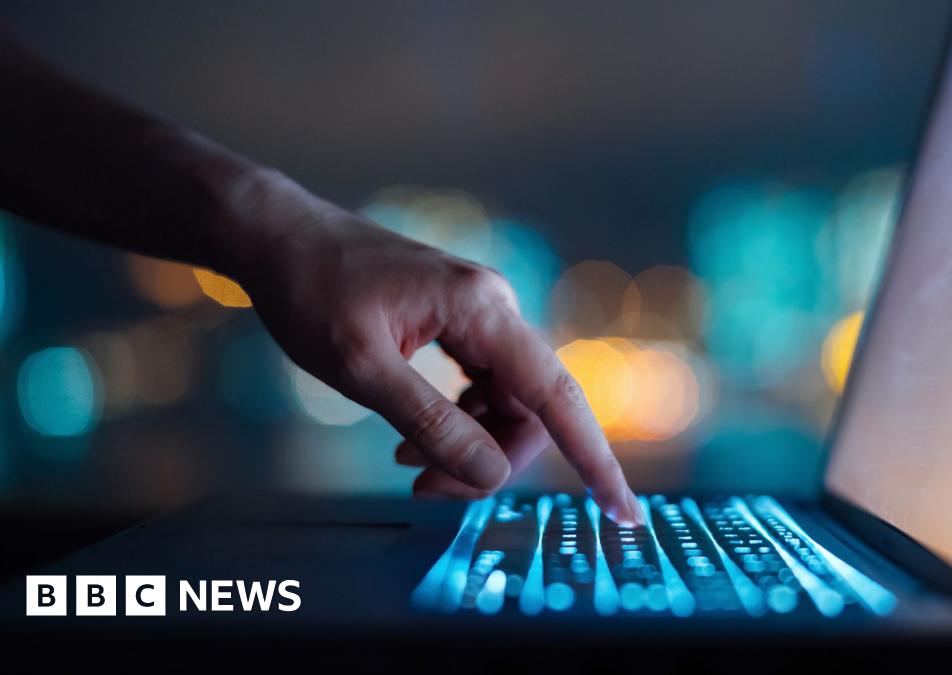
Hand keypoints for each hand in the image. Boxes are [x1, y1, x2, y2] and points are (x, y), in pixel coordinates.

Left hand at [233, 181, 643, 526]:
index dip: (594, 459)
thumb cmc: (311, 291)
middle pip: (529, 407)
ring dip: (469, 443)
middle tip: (427, 488)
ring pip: (505, 401)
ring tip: (408, 461)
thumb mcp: (362, 368)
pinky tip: (413, 436)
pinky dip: (457, 420)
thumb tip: (491, 473)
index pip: (556, 396)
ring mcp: (478, 313)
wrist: (279, 237)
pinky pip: (481, 385)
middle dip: (490, 458)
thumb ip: (431, 422)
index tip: (622, 510)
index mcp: (481, 310)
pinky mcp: (459, 321)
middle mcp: (493, 308)